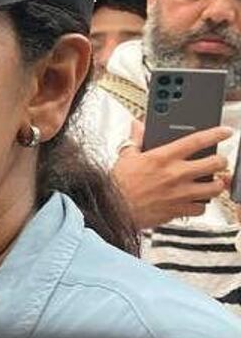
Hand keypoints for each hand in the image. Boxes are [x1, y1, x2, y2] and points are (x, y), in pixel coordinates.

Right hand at [113, 122, 232, 229]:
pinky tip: (195, 202)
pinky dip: (200, 205)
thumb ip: (136, 140)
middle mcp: (176, 174)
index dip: (216, 134)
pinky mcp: (178, 210)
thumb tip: (137, 126)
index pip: (198, 141)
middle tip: (218, 162)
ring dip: (217, 185)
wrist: (112, 209)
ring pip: (215, 188)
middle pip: (215, 164)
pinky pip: (201, 208)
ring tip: (213, 183)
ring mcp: (180, 193)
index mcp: (164, 157)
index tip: (225, 132)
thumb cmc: (117, 184)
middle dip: (221, 162)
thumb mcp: (126, 156)